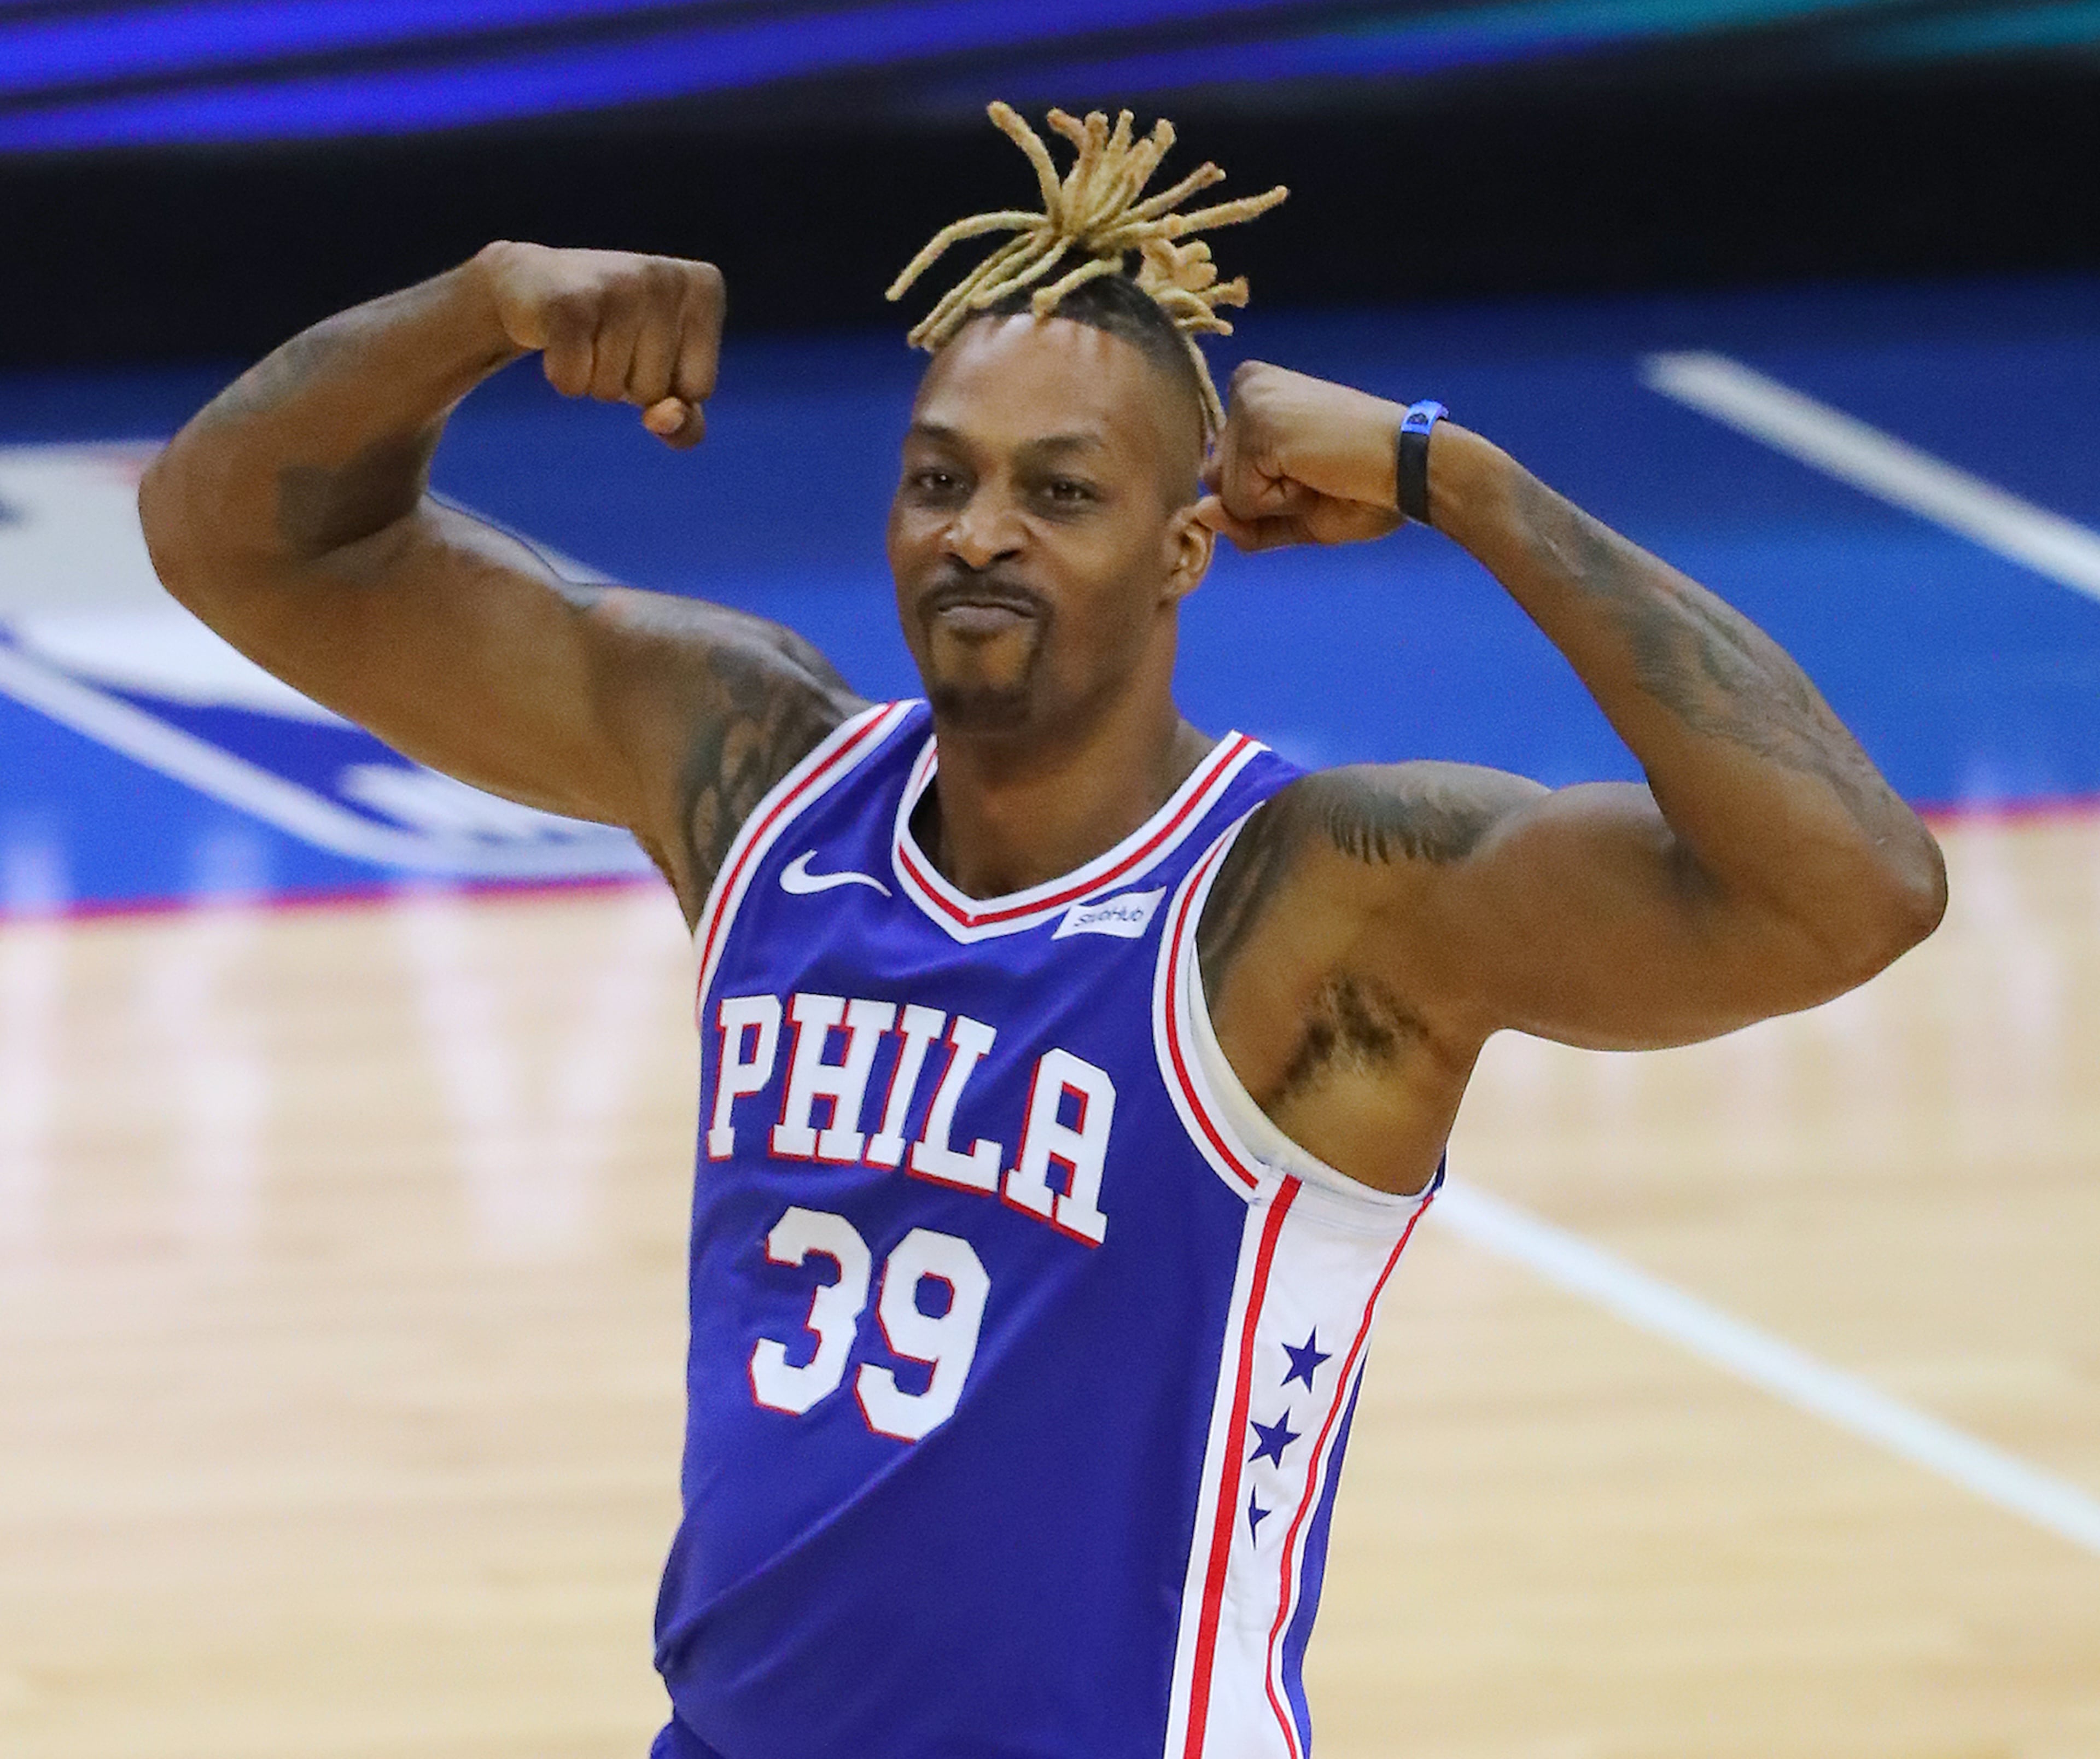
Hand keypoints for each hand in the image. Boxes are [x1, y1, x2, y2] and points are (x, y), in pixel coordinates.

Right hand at [475, 241, 725, 449]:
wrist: (533, 284)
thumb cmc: (612, 335)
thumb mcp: (664, 383)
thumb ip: (686, 424)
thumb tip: (666, 418)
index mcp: (704, 287)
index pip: (698, 388)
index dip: (664, 384)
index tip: (642, 341)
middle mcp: (667, 277)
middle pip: (653, 392)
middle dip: (625, 381)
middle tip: (604, 335)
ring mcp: (619, 283)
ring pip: (612, 391)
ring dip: (591, 377)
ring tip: (583, 333)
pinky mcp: (569, 301)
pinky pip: (574, 383)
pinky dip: (562, 376)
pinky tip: (556, 336)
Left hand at [1196, 361, 1406, 550]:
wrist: (1411, 469)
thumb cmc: (1361, 486)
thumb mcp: (1288, 512)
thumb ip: (1239, 518)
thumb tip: (1198, 511)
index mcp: (1254, 394)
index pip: (1222, 471)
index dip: (1263, 493)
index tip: (1312, 470)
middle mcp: (1245, 387)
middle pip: (1219, 481)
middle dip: (1265, 498)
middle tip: (1319, 473)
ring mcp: (1249, 402)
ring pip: (1228, 493)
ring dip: (1276, 502)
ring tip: (1320, 471)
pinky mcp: (1257, 424)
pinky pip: (1242, 500)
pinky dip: (1281, 503)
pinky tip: (1315, 473)